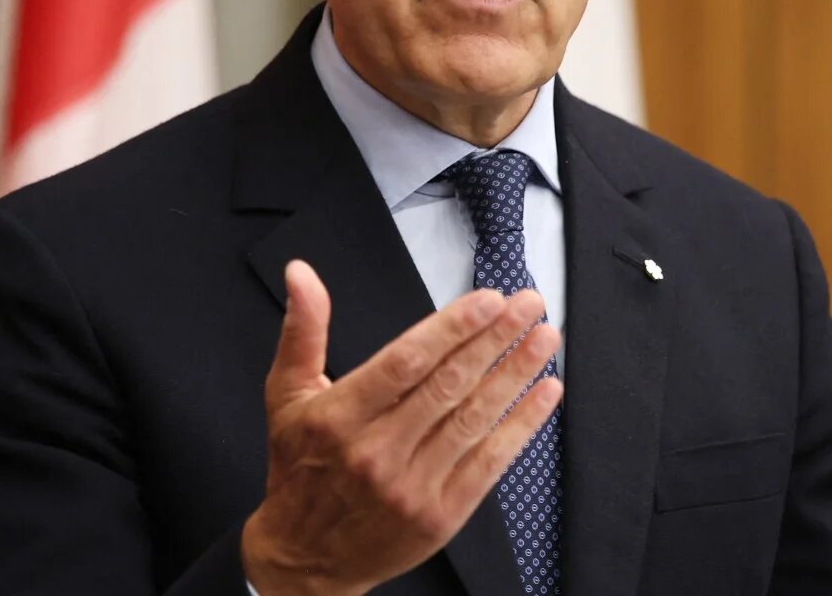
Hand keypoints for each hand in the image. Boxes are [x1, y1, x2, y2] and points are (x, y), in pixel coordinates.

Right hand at [241, 260, 561, 595]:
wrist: (305, 559)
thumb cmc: (299, 469)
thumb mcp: (286, 396)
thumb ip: (302, 330)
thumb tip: (301, 273)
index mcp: (339, 417)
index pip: (405, 362)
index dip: (452, 328)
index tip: (488, 299)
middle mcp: (376, 452)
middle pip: (448, 385)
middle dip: (495, 338)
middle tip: (528, 305)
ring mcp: (411, 487)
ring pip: (474, 419)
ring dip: (516, 374)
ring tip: (545, 339)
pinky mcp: (440, 516)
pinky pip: (489, 463)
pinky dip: (521, 426)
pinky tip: (544, 394)